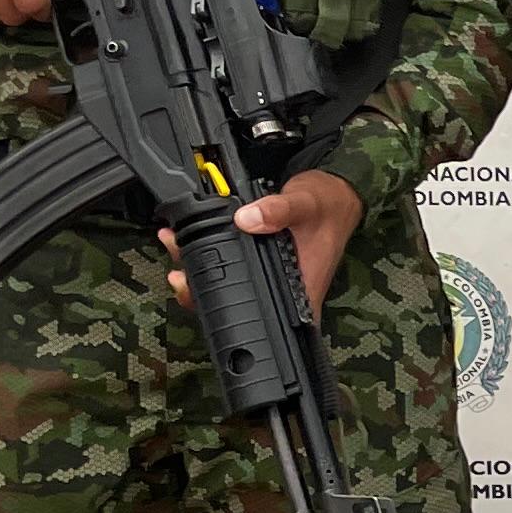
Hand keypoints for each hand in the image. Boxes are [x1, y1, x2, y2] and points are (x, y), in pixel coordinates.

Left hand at [164, 169, 362, 318]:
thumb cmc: (328, 205)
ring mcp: (272, 280)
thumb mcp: (305, 204)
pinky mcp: (263, 266)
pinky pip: (231, 269)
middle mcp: (285, 291)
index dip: (227, 316)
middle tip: (179, 272)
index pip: (262, 318)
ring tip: (175, 246)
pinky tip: (189, 243)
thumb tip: (247, 220)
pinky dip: (209, 258)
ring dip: (199, 270)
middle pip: (237, 304)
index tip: (199, 297)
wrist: (336, 194)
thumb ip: (278, 211)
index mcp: (299, 289)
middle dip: (201, 290)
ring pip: (229, 286)